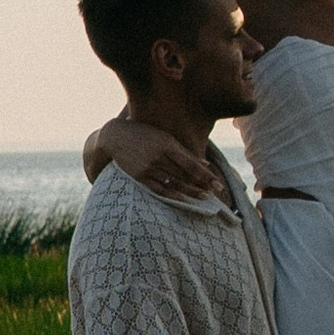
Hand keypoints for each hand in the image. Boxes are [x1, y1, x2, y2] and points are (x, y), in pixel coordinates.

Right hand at [98, 116, 217, 201]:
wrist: (115, 136)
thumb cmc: (145, 134)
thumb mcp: (165, 137)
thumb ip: (184, 151)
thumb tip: (205, 164)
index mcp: (167, 144)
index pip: (191, 164)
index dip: (206, 176)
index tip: (218, 184)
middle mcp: (158, 157)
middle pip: (184, 176)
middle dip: (201, 185)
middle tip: (216, 193)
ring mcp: (147, 168)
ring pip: (173, 184)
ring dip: (190, 192)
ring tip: (203, 197)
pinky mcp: (139, 177)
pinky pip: (159, 190)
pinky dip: (173, 196)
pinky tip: (184, 200)